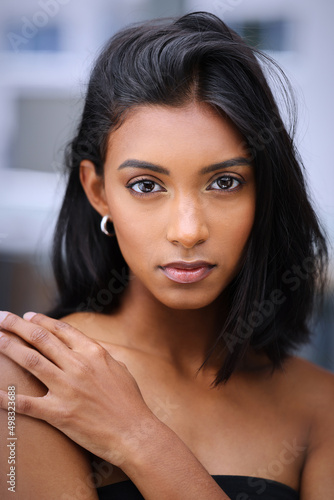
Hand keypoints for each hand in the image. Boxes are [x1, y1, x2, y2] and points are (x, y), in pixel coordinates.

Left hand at [0, 312, 156, 466]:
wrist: (134, 432)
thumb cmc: (130, 401)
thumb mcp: (119, 367)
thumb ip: (100, 355)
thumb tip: (85, 347)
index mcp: (93, 352)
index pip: (61, 330)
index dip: (41, 320)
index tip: (27, 315)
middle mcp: (78, 365)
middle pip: (40, 339)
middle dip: (17, 325)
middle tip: (2, 318)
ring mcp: (67, 388)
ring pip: (30, 361)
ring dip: (9, 347)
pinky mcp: (58, 413)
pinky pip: (25, 403)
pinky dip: (6, 397)